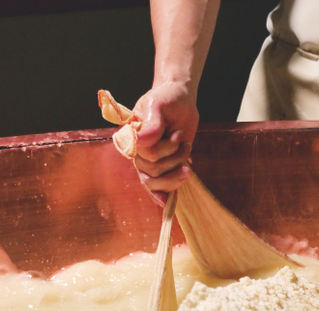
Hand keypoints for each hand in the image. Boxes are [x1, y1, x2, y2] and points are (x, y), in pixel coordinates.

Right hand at [131, 81, 198, 201]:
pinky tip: (168, 201)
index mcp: (131, 138)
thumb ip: (151, 124)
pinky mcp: (162, 168)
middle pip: (152, 171)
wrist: (180, 101)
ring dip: (177, 170)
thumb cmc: (167, 100)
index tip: (177, 135)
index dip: (163, 149)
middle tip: (183, 140)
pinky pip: (158, 188)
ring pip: (156, 182)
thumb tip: (141, 141)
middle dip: (174, 157)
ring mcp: (148, 162)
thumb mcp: (158, 105)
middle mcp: (137, 152)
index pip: (144, 155)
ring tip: (187, 150)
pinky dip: (164, 193)